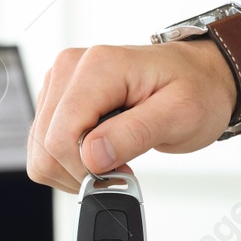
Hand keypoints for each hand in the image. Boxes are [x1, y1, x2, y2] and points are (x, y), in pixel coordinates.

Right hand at [27, 40, 236, 191]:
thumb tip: (92, 156)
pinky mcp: (59, 99)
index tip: (120, 173)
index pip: (61, 136)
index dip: (85, 169)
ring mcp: (61, 83)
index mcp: (98, 67)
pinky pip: (45, 146)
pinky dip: (71, 161)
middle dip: (80, 171)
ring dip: (74, 168)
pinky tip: (100, 153)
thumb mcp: (180, 115)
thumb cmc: (196, 89)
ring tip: (114, 157)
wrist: (201, 77)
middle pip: (45, 145)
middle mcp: (70, 69)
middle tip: (121, 168)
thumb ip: (134, 134)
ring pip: (40, 150)